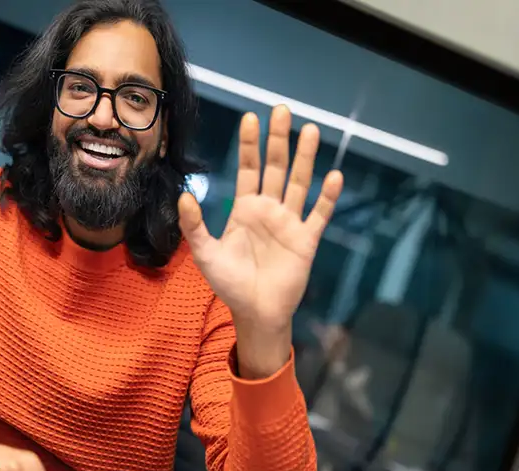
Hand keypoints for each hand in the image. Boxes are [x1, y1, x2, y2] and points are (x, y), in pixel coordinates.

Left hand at [178, 105, 343, 376]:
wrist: (255, 311)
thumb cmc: (229, 283)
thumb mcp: (205, 253)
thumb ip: (194, 225)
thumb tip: (184, 195)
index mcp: (245, 209)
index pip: (248, 169)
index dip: (250, 145)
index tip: (250, 118)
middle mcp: (269, 209)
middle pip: (275, 167)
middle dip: (278, 140)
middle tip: (282, 110)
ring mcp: (290, 222)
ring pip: (299, 182)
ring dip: (305, 158)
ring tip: (310, 130)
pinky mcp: (306, 239)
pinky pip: (319, 214)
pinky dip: (327, 197)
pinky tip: (334, 176)